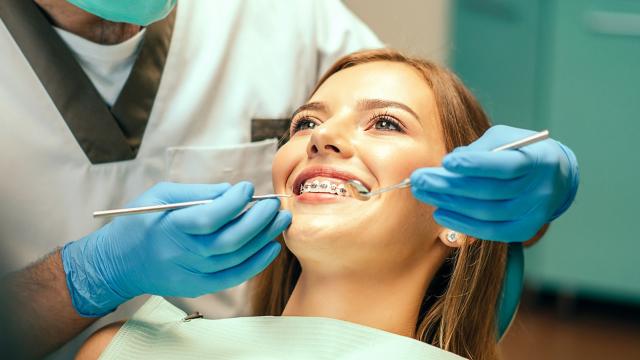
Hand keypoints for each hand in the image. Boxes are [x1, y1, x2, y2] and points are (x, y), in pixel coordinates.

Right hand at [62, 182, 290, 316]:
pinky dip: (256, 263)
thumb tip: (232, 190)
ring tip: (280, 219)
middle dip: (259, 220)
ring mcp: (191, 275)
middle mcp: (182, 254)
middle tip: (274, 204)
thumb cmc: (139, 223)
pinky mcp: (198, 287)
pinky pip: (234, 277)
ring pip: (236, 258)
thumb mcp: (160, 197)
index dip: (234, 202)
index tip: (248, 188)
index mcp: (170, 228)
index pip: (210, 217)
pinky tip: (271, 247)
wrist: (117, 264)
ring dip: (263, 238)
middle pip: (230, 240)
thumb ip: (198, 192)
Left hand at [410, 125, 578, 241]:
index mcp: (538, 160)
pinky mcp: (524, 229)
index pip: (505, 166)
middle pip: (489, 192)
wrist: (554, 176)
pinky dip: (462, 223)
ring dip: (449, 203)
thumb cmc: (519, 151)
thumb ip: (478, 150)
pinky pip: (489, 231)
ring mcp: (533, 213)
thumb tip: (447, 165)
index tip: (446, 161)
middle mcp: (539, 190)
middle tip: (418, 179)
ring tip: (423, 192)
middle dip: (449, 185)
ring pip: (485, 212)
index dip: (475, 165)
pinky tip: (440, 212)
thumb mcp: (504, 139)